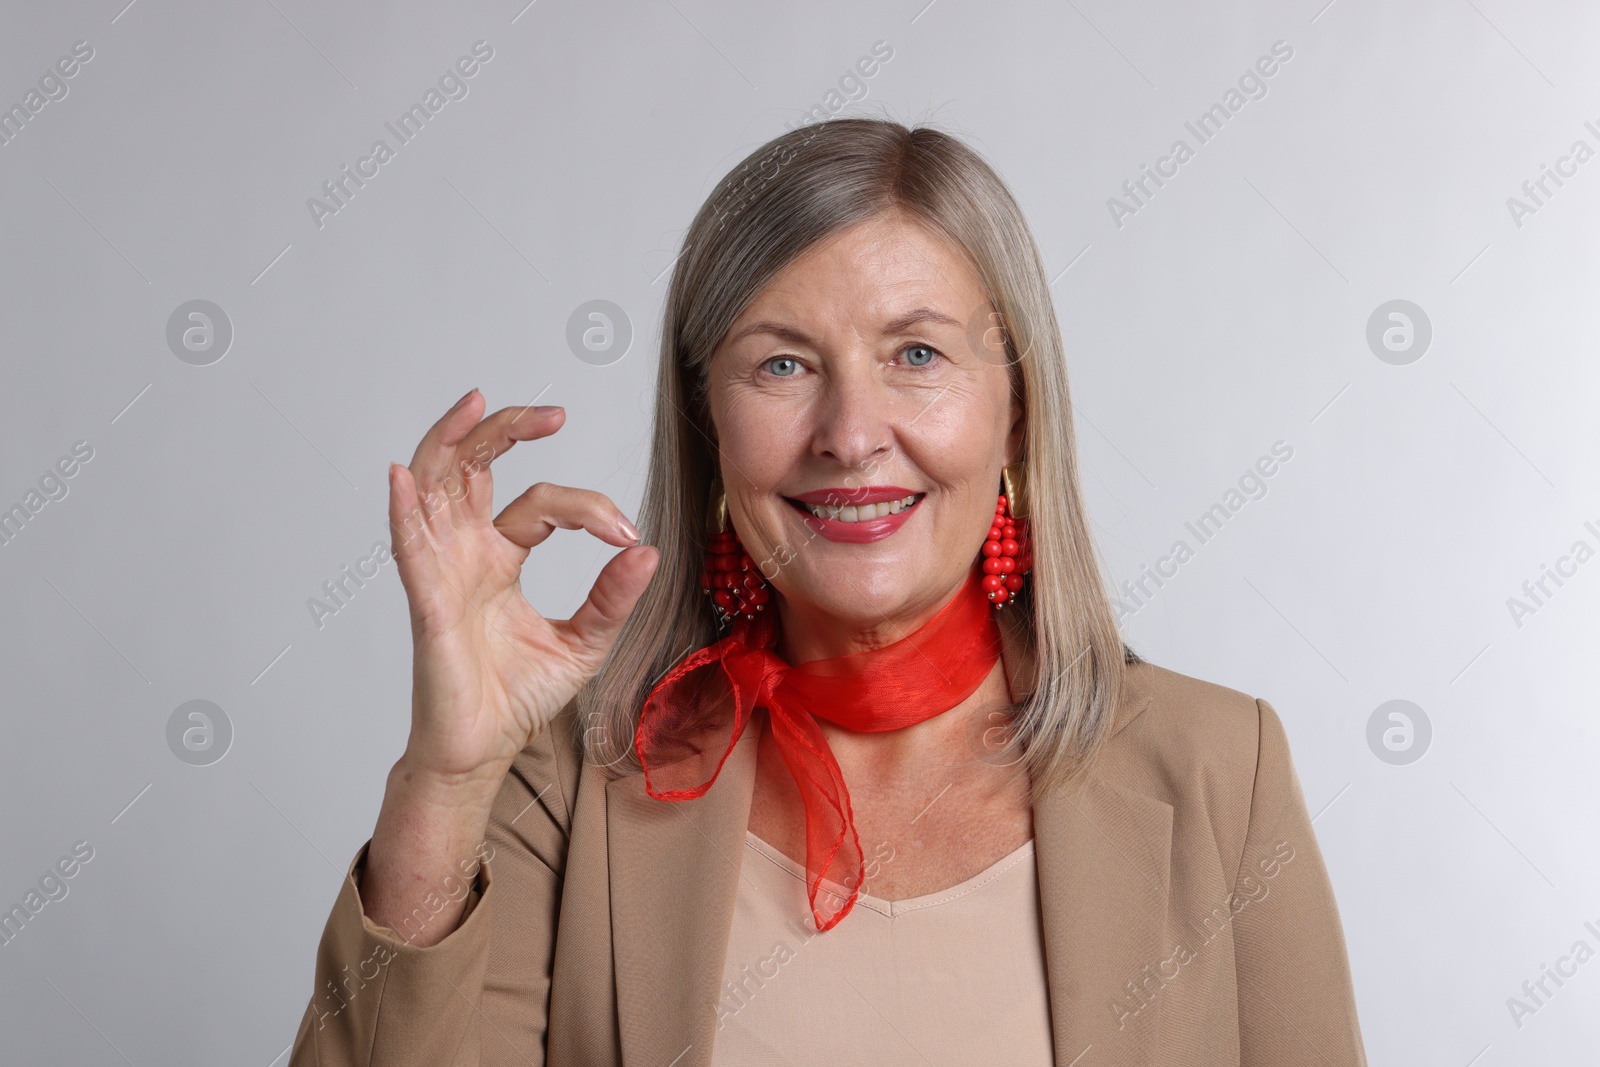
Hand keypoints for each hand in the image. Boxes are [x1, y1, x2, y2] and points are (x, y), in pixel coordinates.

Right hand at [388, 388, 658, 788]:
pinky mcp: (427, 603)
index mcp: (499, 557)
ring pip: (433, 487)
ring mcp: (441, 572)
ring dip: (449, 440)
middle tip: (551, 414)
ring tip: (475, 403)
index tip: (626, 532)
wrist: (483, 751)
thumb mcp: (585, 641)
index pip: (539, 503)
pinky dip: (404, 509)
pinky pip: (408, 549)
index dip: (586, 507)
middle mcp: (465, 553)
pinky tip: (405, 477)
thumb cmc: (518, 697)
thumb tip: (647, 551)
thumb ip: (614, 597)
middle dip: (504, 430)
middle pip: (472, 469)